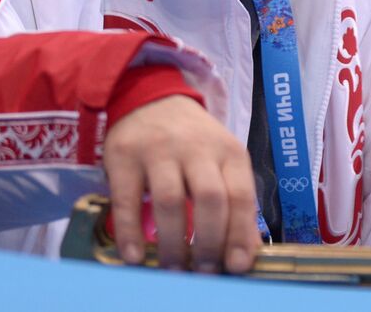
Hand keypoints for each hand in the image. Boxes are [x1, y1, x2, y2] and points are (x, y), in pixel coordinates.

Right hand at [102, 95, 260, 272]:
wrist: (150, 97)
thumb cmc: (194, 140)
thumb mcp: (222, 160)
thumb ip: (235, 200)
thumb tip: (246, 252)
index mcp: (229, 151)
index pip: (241, 195)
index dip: (240, 234)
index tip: (236, 267)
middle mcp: (197, 148)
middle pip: (210, 198)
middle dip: (209, 242)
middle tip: (204, 273)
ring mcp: (159, 150)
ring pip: (171, 201)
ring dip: (173, 242)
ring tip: (173, 269)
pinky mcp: (124, 156)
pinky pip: (127, 200)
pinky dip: (131, 232)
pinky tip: (135, 256)